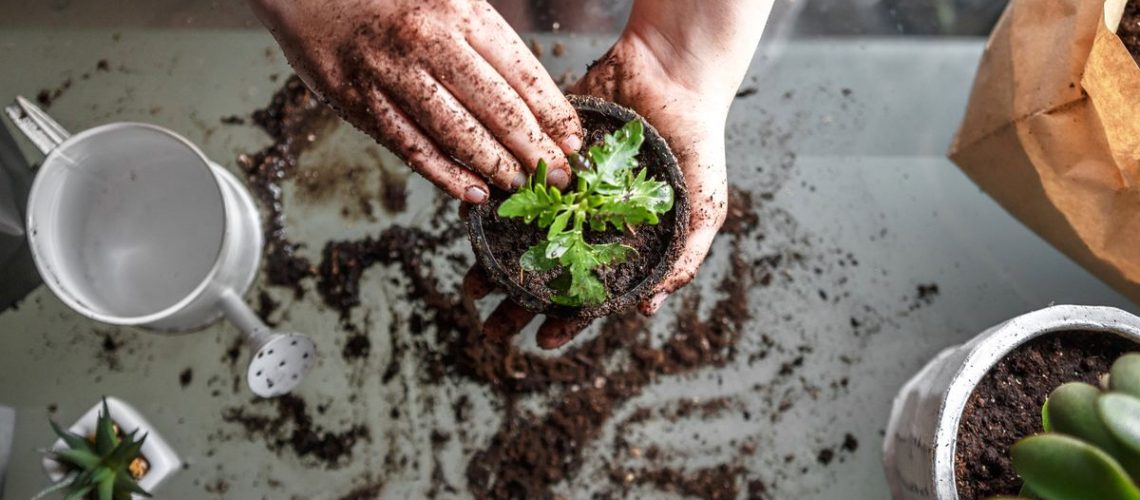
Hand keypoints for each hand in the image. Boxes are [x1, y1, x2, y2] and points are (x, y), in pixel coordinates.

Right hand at [248, 0, 582, 201]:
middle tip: (561, 177)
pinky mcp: (362, 103)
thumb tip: (532, 94)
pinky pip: (413, 148)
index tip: (574, 141)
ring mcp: (393, 76)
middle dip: (537, 149)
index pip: (523, 73)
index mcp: (462, 12)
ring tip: (524, 187)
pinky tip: (474, 193)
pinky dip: (447, 175)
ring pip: (459, 134)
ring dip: (498, 167)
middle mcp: (431, 44)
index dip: (554, 114)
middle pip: (498, 109)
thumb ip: (485, 37)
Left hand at [461, 0, 765, 348]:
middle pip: (546, 272)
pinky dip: (488, 204)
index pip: (589, 293)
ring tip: (471, 285)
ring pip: (519, 236)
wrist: (674, 74)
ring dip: (492, 262)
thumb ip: (684, 259)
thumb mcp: (705, 208)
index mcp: (620, 243)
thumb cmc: (698, 143)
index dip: (566, 321)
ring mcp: (561, 191)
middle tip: (490, 324)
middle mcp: (585, 222)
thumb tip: (648, 309)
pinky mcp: (543, 156)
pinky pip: (510, 184)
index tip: (541, 342)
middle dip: (516, 303)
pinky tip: (470, 224)